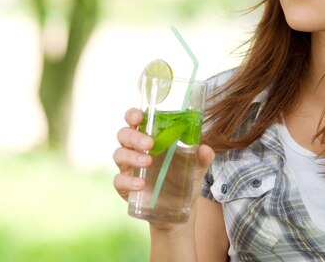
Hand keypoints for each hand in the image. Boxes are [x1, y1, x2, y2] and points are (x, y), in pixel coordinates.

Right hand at [113, 108, 214, 224]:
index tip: (139, 116)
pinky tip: (141, 184)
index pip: (135, 120)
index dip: (132, 115)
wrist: (177, 209)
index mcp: (150, 137)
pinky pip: (119, 180)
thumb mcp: (196, 168)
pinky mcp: (124, 186)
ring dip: (132, 156)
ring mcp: (128, 167)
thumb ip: (202, 158)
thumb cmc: (183, 179)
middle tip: (149, 144)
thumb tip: (205, 149)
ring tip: (148, 163)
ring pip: (119, 154)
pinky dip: (128, 180)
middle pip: (124, 134)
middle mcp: (135, 149)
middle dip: (134, 136)